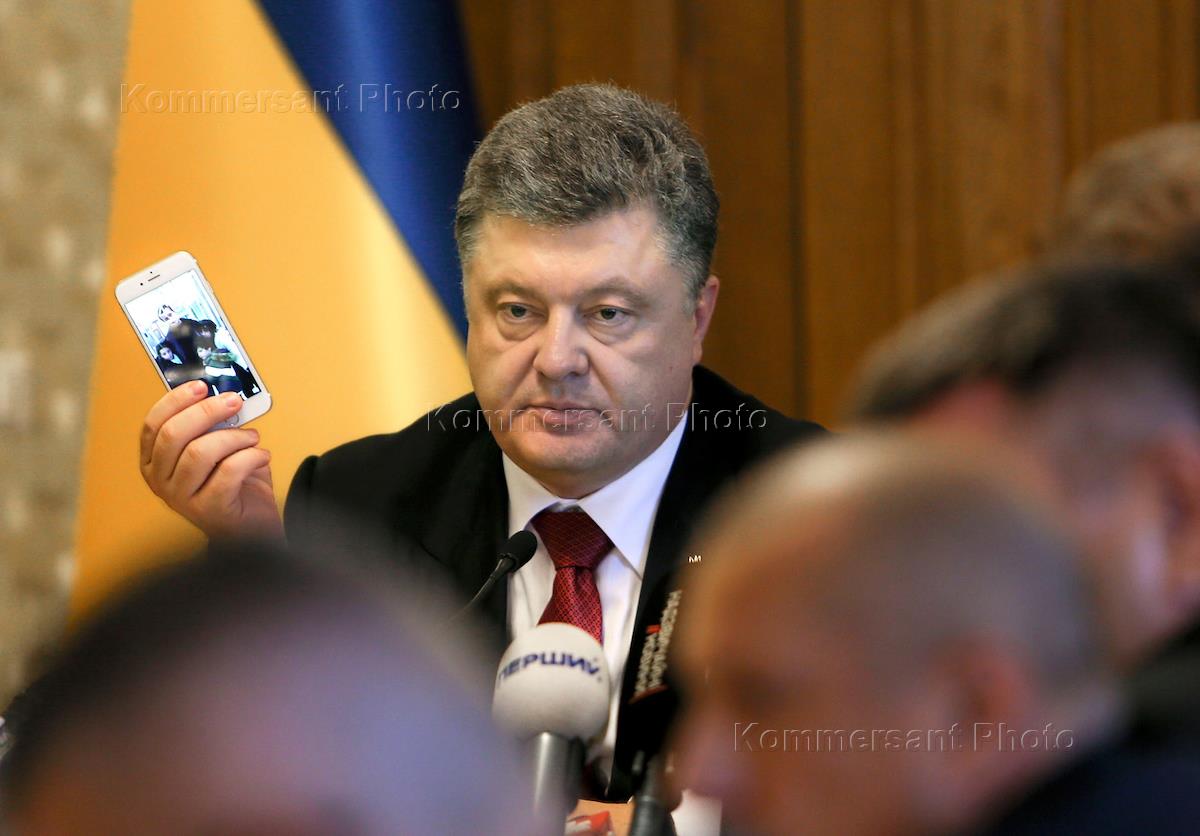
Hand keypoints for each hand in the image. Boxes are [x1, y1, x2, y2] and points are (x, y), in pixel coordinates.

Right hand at [139, 381, 282, 539]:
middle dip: (207, 411)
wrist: (252, 524)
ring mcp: (181, 498)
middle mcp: (160, 481)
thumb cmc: (234, 483)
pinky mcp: (209, 510)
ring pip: (200, 452)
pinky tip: (261, 456)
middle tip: (234, 401)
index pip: (153, 425)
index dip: (176, 401)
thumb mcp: (218, 448)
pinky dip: (250, 457)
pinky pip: (228, 471)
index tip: (202, 386)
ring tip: (253, 438)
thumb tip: (223, 395)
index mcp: (154, 462)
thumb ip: (213, 425)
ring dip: (234, 437)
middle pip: (173, 435)